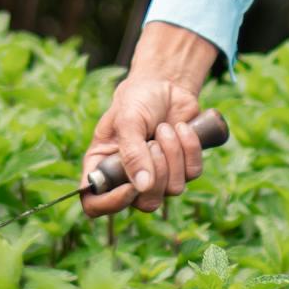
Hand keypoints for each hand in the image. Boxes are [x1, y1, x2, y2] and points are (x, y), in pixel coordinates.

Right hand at [80, 73, 204, 216]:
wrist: (166, 85)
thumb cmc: (138, 99)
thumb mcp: (128, 120)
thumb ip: (132, 153)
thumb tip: (143, 187)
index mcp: (103, 167)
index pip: (95, 203)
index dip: (111, 204)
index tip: (130, 187)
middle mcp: (129, 178)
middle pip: (146, 203)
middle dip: (156, 171)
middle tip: (152, 141)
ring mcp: (158, 177)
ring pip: (173, 189)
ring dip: (173, 154)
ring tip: (165, 129)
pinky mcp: (183, 168)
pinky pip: (193, 173)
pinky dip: (190, 148)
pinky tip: (182, 128)